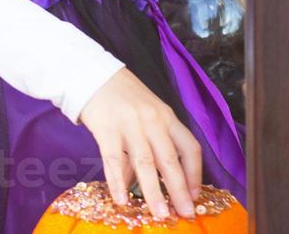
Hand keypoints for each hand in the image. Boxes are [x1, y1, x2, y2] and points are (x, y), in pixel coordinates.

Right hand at [77, 68, 202, 219]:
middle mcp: (152, 121)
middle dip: (179, 190)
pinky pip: (114, 161)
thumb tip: (148, 182)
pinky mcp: (107, 129)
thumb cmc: (123, 97)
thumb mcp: (146, 115)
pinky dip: (118, 183)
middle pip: (170, 159)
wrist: (94, 75)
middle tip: (186, 213)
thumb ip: (150, 145)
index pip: (189, 147)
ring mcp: (130, 125)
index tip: (195, 195)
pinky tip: (122, 200)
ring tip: (160, 214)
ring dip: (154, 192)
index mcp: (167, 117)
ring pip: (145, 164)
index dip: (195, 173)